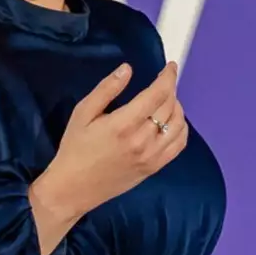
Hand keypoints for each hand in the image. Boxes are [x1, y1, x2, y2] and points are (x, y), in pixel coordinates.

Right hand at [27, 62, 185, 254]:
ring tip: (166, 100)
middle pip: (170, 107)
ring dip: (177, 108)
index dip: (168, 77)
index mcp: (123, 124)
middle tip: (162, 82)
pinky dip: (181, 129)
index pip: (157, 94)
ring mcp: (152, 156)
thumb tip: (127, 69)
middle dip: (170, 89)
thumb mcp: (83, 113)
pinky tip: (172, 122)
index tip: (170, 67)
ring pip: (178, 125)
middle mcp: (142, 140)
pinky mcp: (154, 168)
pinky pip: (179, 145)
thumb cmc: (75, 148)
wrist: (74, 187)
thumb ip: (106, 89)